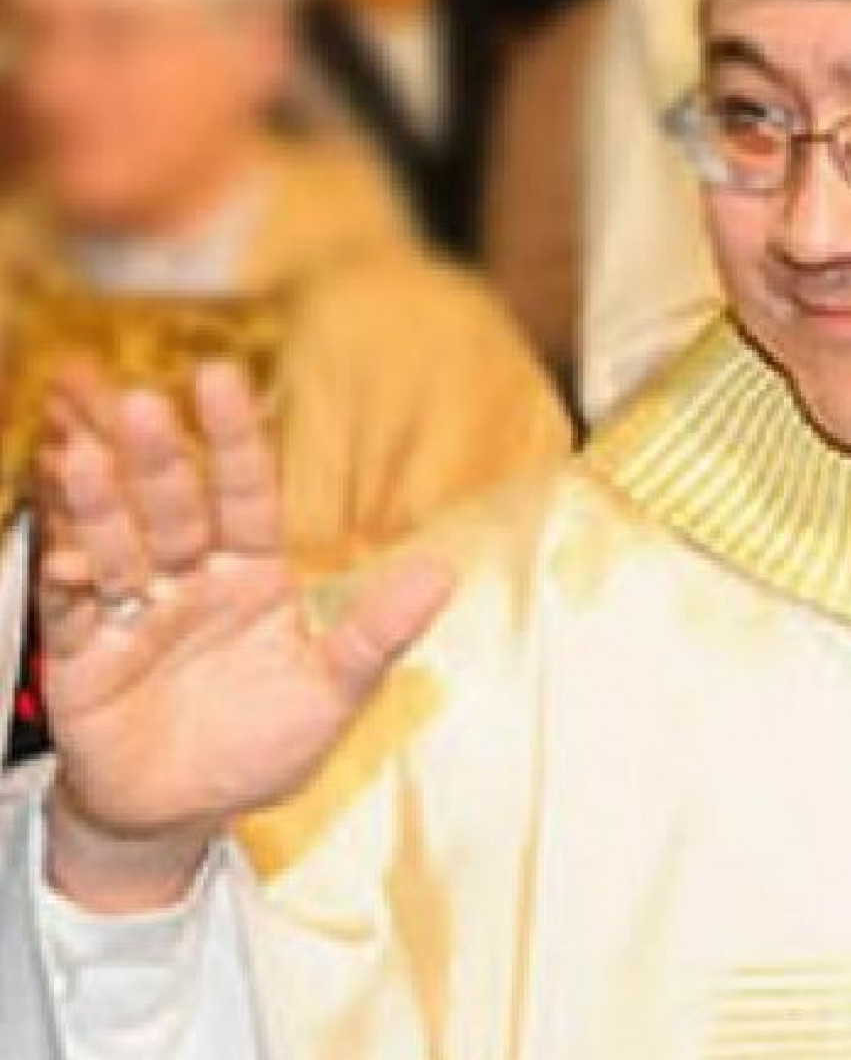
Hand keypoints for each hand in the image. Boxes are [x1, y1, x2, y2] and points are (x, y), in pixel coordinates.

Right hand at [32, 361, 452, 913]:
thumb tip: (445, 574)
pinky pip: (69, 608)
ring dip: (97, 502)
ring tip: (79, 454)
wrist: (182, 816)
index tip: (219, 376)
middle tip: (146, 403)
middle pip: (175, 507)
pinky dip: (64, 578)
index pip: (246, 495)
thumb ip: (377, 633)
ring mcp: (132, 613)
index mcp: (253, 576)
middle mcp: (190, 580)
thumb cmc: (261, 745)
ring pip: (115, 543)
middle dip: (159, 458)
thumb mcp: (333, 694)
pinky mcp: (82, 655)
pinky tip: (63, 551)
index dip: (233, 439)